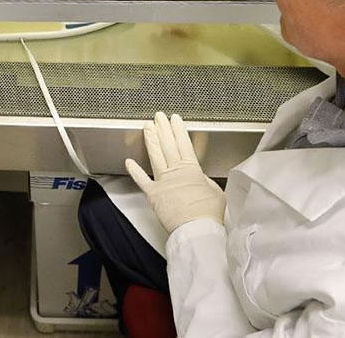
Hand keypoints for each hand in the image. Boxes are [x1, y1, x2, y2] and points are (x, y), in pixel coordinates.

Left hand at [126, 112, 225, 232]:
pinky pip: (142, 180)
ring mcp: (163, 182)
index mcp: (192, 169)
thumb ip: (205, 181)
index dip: (178, 130)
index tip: (174, 119)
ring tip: (147, 127)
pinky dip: (134, 171)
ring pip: (155, 156)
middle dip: (162, 128)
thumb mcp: (215, 191)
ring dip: (151, 140)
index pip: (183, 144)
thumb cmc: (209, 213)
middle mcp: (175, 172)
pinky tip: (128, 161)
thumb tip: (200, 179)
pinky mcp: (153, 194)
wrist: (197, 229)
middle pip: (167, 145)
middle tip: (158, 116)